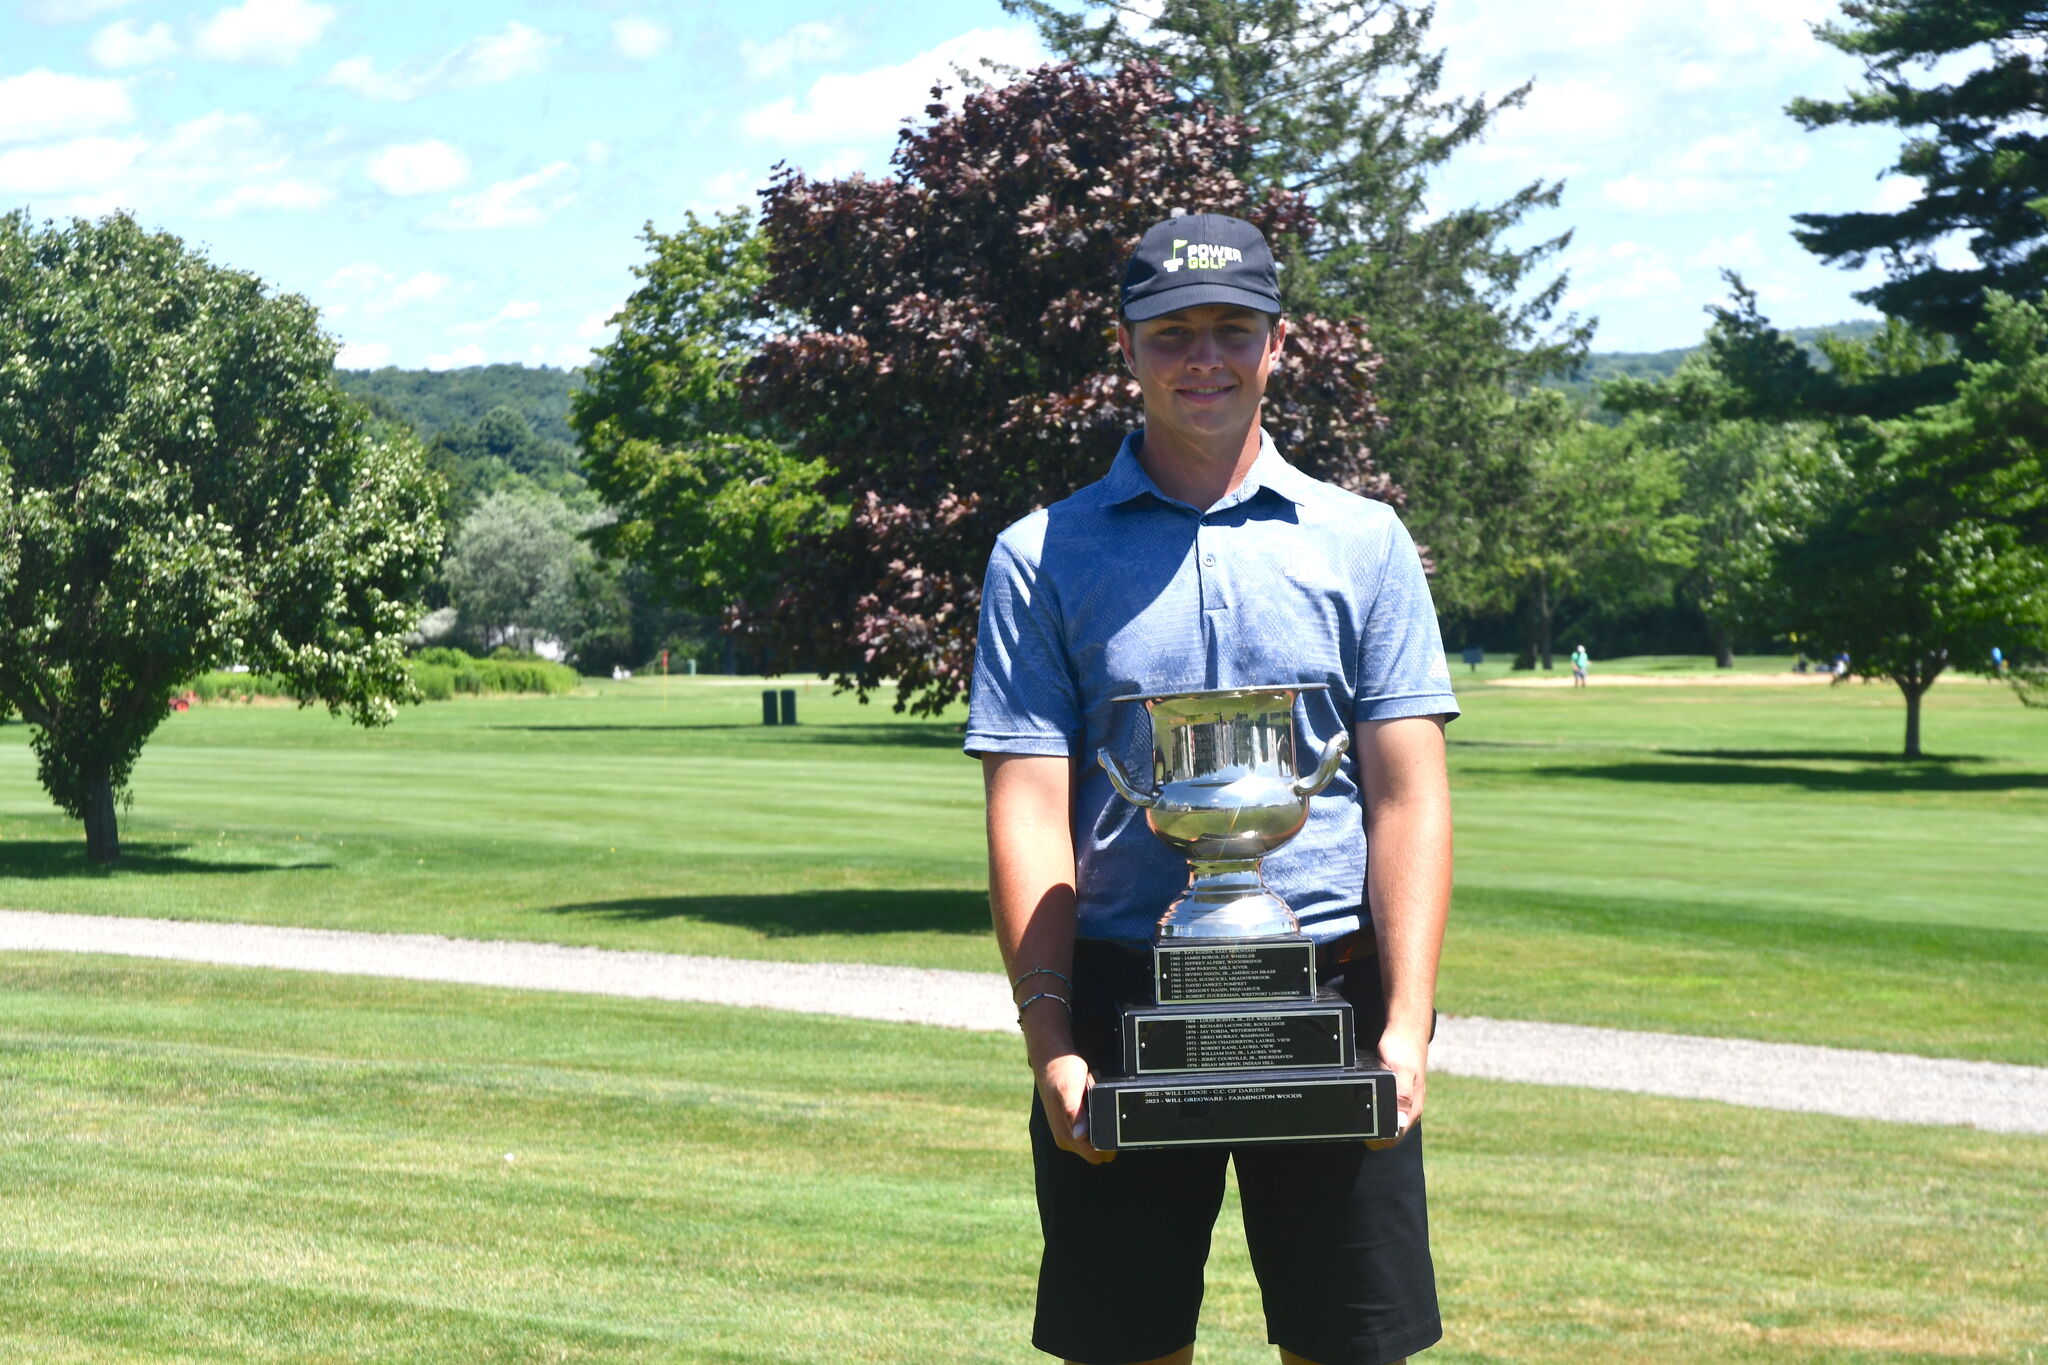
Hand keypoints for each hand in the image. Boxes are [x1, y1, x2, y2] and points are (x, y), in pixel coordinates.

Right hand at [1036, 1052, 1113, 1163]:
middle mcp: (1065, 1138)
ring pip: (1093, 1146)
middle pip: (1095, 1154)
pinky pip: (1090, 1136)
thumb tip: (1080, 1135)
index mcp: (1065, 1134)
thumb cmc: (1061, 1071)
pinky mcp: (1071, 1126)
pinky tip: (1097, 1111)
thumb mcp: (1069, 1089)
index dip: (1109, 1147)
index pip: (1093, 1155)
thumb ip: (1074, 1112)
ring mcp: (1068, 1133)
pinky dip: (1098, 1127)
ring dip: (1103, 1133)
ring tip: (1102, 1109)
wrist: (1051, 1060)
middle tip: (1110, 1114)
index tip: (1117, 1128)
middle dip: (1108, 1141)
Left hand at [1365, 1020, 1428, 1149]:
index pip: (1396, 1138)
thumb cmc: (1403, 1046)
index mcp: (1413, 1107)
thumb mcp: (1401, 1070)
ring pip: (1388, 1120)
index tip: (1361, 1136)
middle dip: (1373, 1135)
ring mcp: (1403, 1099)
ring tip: (1353, 1117)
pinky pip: (1385, 1107)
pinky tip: (1361, 1105)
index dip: (1378, 1142)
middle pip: (1391, 1133)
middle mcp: (1410, 1107)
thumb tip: (1402, 1122)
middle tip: (1351, 1127)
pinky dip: (1374, 1110)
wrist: (1406, 1026)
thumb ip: (1402, 1096)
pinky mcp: (1396, 1090)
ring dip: (1372, 1123)